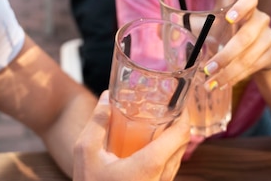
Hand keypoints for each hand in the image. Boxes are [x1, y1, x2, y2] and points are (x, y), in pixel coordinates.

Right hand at [73, 92, 189, 180]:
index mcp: (150, 165)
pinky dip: (166, 153)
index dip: (184, 115)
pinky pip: (169, 169)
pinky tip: (151, 145)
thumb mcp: (86, 152)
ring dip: (173, 140)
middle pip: (182, 144)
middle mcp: (161, 178)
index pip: (181, 135)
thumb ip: (97, 122)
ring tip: (161, 122)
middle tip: (169, 107)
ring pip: (177, 158)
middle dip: (179, 124)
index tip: (179, 101)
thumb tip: (106, 97)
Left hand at [201, 0, 270, 89]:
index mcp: (248, 7)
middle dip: (225, 56)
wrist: (259, 50)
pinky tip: (223, 83)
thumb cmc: (229, 33)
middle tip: (208, 69)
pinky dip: (236, 78)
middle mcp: (261, 20)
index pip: (250, 0)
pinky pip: (253, 68)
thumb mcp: (216, 26)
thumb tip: (161, 29)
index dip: (241, 8)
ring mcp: (269, 38)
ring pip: (248, 58)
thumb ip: (193, 24)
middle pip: (245, 37)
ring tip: (211, 83)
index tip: (228, 18)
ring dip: (228, 73)